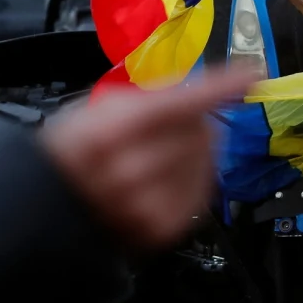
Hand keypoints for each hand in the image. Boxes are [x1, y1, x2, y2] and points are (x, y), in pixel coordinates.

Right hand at [40, 68, 256, 249]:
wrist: (53, 211)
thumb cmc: (79, 150)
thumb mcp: (103, 109)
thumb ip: (153, 97)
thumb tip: (202, 86)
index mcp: (110, 133)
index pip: (179, 104)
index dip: (219, 86)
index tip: (249, 73)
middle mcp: (130, 172)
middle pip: (200, 132)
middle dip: (196, 123)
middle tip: (169, 127)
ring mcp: (147, 205)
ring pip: (207, 160)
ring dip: (196, 151)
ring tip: (163, 154)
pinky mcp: (162, 228)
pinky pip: (203, 190)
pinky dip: (195, 178)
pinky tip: (171, 177)